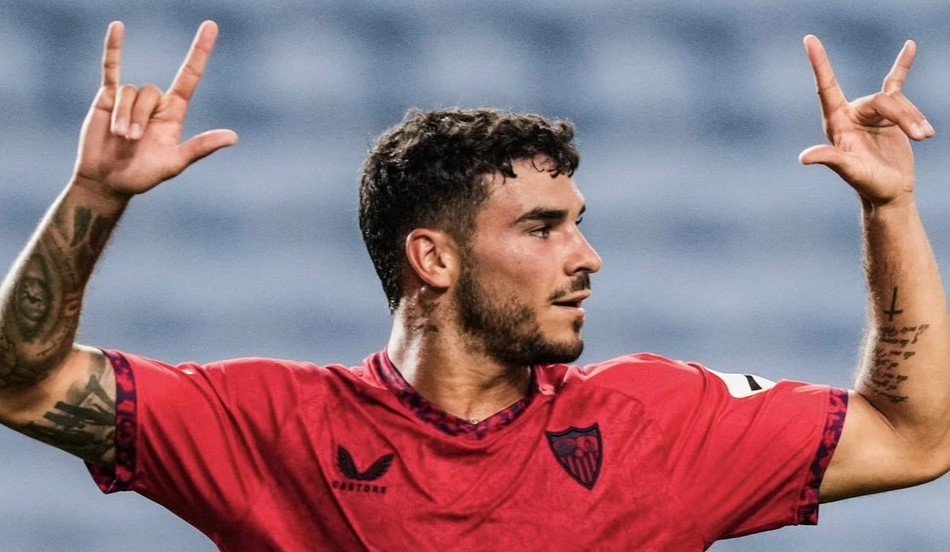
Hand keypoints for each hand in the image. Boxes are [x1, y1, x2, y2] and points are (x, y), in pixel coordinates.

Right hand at [73, 21, 237, 198]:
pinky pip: (111, 69)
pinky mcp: (107, 98)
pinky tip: (118, 27)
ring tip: (120, 138)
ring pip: (130, 92)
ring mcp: (131, 99)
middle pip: (151, 91)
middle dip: (138, 117)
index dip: (199, 52)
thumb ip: (200, 147)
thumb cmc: (143, 175)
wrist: (107, 180)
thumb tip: (233, 137)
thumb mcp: (174, 164)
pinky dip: (114, 48)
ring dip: (123, 115)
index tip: (211, 26)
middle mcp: (155, 103)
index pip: (190, 76)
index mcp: (174, 113)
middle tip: (132, 141)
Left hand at [799, 35, 934, 208]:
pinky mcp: (891, 113)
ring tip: (926, 137)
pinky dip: (904, 66)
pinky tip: (910, 47)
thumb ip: (830, 159)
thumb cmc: (867, 184)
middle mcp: (851, 115)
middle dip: (904, 117)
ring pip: (897, 101)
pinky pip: (896, 83)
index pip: (826, 87)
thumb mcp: (849, 170)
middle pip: (880, 100)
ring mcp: (871, 113)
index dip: (819, 64)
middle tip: (922, 137)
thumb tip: (804, 157)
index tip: (809, 39)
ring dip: (915, 119)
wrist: (890, 192)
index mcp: (836, 123)